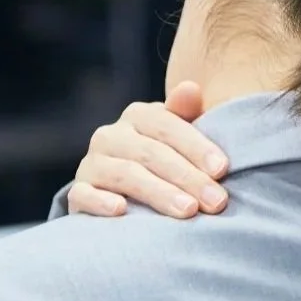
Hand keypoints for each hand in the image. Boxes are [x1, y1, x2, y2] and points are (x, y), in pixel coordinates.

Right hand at [67, 82, 229, 218]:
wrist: (118, 191)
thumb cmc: (162, 162)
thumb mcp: (177, 137)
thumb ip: (186, 115)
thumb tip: (191, 89)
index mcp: (137, 116)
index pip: (167, 125)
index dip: (196, 146)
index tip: (222, 169)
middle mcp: (110, 136)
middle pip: (151, 153)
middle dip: (188, 177)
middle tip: (216, 202)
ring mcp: (91, 164)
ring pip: (124, 174)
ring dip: (158, 193)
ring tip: (187, 211)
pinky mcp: (78, 193)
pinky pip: (84, 194)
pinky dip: (100, 202)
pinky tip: (121, 211)